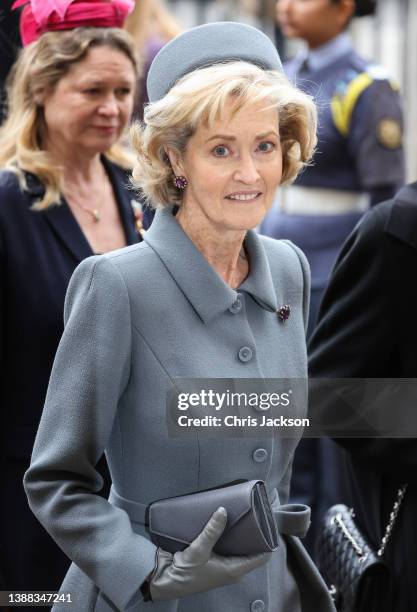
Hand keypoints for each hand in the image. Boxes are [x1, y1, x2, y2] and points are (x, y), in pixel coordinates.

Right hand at [147, 507, 270, 600]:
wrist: (167, 580)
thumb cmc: (186, 572)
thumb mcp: (199, 550)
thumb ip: (212, 531)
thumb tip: (223, 511)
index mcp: (235, 570)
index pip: (261, 556)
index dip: (268, 541)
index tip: (270, 524)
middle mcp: (233, 568)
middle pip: (252, 549)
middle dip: (256, 533)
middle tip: (257, 514)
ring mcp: (224, 564)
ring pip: (240, 546)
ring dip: (242, 533)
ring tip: (245, 514)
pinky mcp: (214, 558)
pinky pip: (228, 545)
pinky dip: (230, 535)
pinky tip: (228, 522)